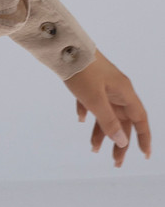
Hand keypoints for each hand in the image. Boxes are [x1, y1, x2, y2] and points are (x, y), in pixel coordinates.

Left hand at [63, 49, 150, 166]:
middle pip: (122, 120)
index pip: (139, 119)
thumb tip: (123, 142)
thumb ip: (108, 121)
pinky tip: (79, 119)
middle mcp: (117, 89)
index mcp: (124, 92)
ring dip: (101, 130)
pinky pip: (91, 100)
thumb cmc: (82, 70)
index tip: (144, 155)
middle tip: (115, 163)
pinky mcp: (88, 80)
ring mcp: (102, 84)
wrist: (62, 44)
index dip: (143, 137)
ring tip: (93, 149)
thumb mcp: (95, 100)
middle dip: (119, 141)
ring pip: (105, 112)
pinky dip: (87, 111)